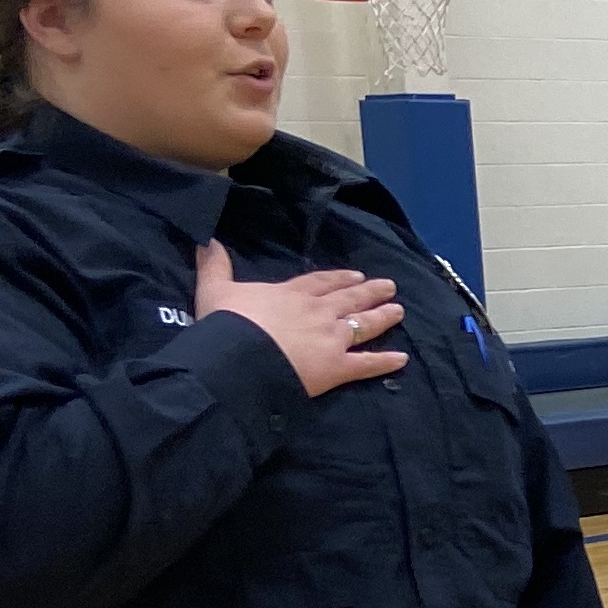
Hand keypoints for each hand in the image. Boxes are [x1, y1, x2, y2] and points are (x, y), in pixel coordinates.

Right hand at [195, 242, 402, 395]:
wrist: (239, 358)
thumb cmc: (227, 325)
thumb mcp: (214, 290)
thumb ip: (214, 266)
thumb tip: (205, 240)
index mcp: (292, 294)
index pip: (320, 283)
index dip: (338, 279)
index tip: (355, 275)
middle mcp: (318, 312)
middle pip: (348, 299)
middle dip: (370, 292)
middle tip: (389, 287)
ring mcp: (331, 339)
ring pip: (363, 324)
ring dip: (383, 317)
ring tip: (399, 311)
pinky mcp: (337, 368)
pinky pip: (366, 364)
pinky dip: (385, 362)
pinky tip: (402, 360)